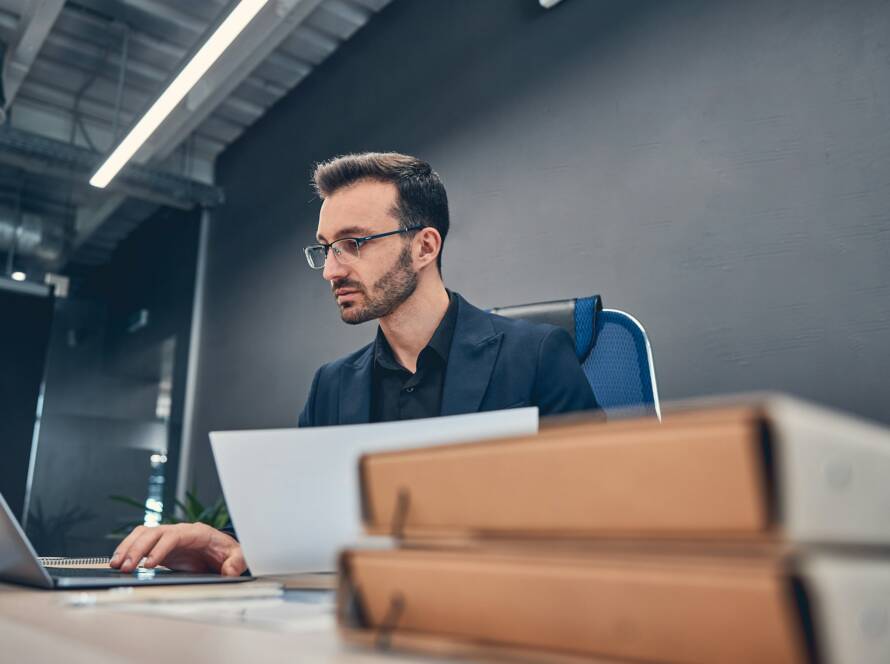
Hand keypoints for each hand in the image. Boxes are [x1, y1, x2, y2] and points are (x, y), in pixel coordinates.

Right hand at [110, 523, 245, 575]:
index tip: (149, 564)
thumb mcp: (238, 556)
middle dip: (137, 549)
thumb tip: (231, 570)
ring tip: (116, 564)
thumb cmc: (228, 552)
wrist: (222, 551)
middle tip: (124, 566)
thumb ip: (236, 562)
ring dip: (128, 548)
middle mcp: (179, 531)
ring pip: (143, 535)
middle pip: (153, 533)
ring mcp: (168, 537)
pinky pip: (140, 542)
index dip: (160, 548)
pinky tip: (118, 562)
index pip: (174, 536)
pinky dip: (128, 549)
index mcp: (196, 532)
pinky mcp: (160, 546)